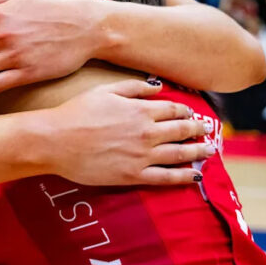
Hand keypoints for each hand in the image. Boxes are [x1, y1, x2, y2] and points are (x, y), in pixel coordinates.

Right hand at [42, 79, 212, 185]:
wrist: (56, 140)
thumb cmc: (76, 112)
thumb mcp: (104, 90)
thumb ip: (134, 87)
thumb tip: (158, 87)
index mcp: (140, 110)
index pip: (173, 109)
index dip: (186, 111)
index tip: (192, 113)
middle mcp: (147, 132)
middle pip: (181, 130)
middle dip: (197, 130)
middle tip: (206, 131)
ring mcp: (142, 155)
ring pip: (180, 153)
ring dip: (197, 151)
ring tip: (208, 151)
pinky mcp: (134, 175)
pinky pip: (166, 177)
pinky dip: (183, 176)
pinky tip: (194, 175)